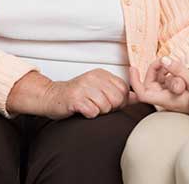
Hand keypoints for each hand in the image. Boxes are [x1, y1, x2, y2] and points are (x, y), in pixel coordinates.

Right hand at [8, 69, 133, 119]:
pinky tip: (82, 110)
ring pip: (105, 107)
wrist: (52, 97)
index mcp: (101, 74)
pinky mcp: (75, 98)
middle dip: (110, 108)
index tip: (109, 103)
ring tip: (89, 107)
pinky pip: (92, 112)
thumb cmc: (77, 95)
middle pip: (116, 99)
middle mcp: (93, 77)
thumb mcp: (99, 89)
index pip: (124, 89)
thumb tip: (137, 97)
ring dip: (98, 112)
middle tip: (98, 107)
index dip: (120, 101)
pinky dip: (89, 115)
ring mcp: (83, 87)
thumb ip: (118, 93)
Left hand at [129, 57, 188, 112]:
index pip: (142, 94)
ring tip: (172, 64)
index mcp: (167, 99)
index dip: (135, 81)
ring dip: (161, 70)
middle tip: (164, 60)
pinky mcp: (173, 92)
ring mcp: (168, 96)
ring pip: (157, 81)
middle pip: (149, 83)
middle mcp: (165, 99)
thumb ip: (179, 70)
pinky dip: (167, 72)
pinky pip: (164, 81)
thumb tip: (164, 59)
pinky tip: (175, 68)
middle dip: (154, 69)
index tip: (133, 68)